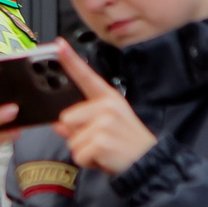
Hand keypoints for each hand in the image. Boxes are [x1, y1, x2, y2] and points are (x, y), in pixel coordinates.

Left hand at [48, 41, 158, 175]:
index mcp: (108, 98)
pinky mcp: (101, 140)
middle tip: (101, 141)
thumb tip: (59, 125)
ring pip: (71, 140)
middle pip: (65, 119)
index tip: (57, 44)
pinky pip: (78, 154)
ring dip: (84, 151)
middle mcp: (107, 106)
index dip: (70, 60)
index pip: (85, 76)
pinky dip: (88, 162)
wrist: (150, 162)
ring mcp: (104, 122)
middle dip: (77, 135)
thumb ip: (80, 123)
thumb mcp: (105, 128)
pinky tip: (105, 159)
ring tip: (105, 150)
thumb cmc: (126, 144)